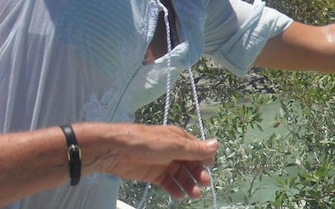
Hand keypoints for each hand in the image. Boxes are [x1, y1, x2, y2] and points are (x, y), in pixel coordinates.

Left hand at [80, 123, 217, 199]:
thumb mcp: (174, 145)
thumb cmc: (148, 142)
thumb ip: (195, 149)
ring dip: (188, 184)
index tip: (209, 167)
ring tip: (194, 194)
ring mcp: (163, 163)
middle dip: (198, 173)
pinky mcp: (153, 175)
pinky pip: (168, 183)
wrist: (117, 151)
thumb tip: (216, 145)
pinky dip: (174, 189)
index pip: (197, 149)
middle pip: (190, 164)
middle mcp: (173, 150)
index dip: (204, 158)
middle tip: (204, 183)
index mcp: (179, 139)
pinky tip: (179, 196)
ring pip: (180, 175)